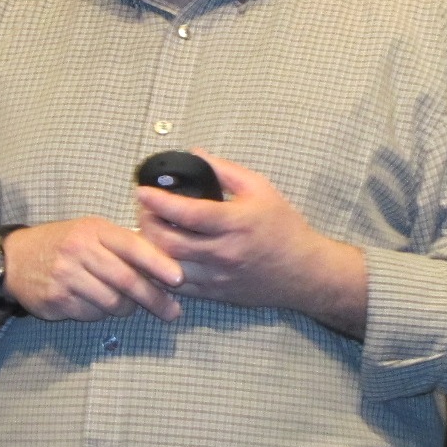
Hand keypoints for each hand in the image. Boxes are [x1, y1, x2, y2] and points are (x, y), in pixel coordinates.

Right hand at [2, 218, 183, 322]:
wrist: (15, 259)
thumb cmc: (65, 243)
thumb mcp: (91, 231)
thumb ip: (123, 243)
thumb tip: (165, 261)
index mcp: (94, 230)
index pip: (133, 246)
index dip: (158, 263)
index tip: (179, 278)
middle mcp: (80, 250)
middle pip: (126, 279)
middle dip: (154, 298)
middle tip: (172, 311)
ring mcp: (66, 276)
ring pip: (112, 301)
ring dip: (127, 308)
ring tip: (131, 306)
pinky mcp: (56, 299)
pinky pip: (92, 313)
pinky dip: (102, 313)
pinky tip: (100, 305)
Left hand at [135, 151, 367, 336]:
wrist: (304, 272)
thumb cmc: (284, 226)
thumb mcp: (260, 189)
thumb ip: (226, 170)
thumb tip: (195, 154)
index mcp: (236, 223)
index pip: (188, 214)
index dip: (159, 201)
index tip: (141, 190)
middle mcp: (224, 253)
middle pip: (169, 243)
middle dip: (147, 223)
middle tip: (143, 209)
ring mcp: (218, 277)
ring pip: (169, 267)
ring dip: (151, 248)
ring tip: (148, 229)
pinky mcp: (215, 293)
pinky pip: (178, 285)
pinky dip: (161, 269)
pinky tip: (158, 254)